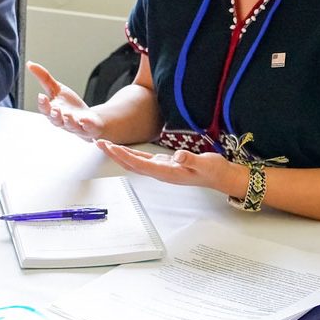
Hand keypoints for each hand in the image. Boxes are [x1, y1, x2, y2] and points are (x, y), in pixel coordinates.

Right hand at [27, 61, 104, 140]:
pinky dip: (87, 125)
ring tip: (69, 116)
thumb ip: (43, 78)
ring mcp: (75, 125)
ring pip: (70, 125)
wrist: (89, 118)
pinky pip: (87, 127)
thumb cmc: (70, 106)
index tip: (41, 96)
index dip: (43, 104)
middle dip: (54, 115)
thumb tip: (29, 64)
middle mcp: (62, 120)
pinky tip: (86, 120)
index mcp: (53, 111)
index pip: (45, 109)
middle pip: (56, 120)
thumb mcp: (57, 89)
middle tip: (55, 109)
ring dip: (69, 121)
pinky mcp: (88, 127)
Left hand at [96, 140, 236, 190]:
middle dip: (114, 154)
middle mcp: (160, 172)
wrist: (221, 176)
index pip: (140, 164)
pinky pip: (141, 160)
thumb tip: (178, 156)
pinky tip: (121, 148)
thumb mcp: (206, 163)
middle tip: (99, 143)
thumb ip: (192, 160)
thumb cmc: (214, 170)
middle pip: (132, 164)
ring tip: (104, 144)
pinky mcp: (163, 164)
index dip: (125, 156)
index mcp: (168, 172)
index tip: (112, 147)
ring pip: (134, 162)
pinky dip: (129, 153)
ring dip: (119, 154)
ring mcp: (160, 169)